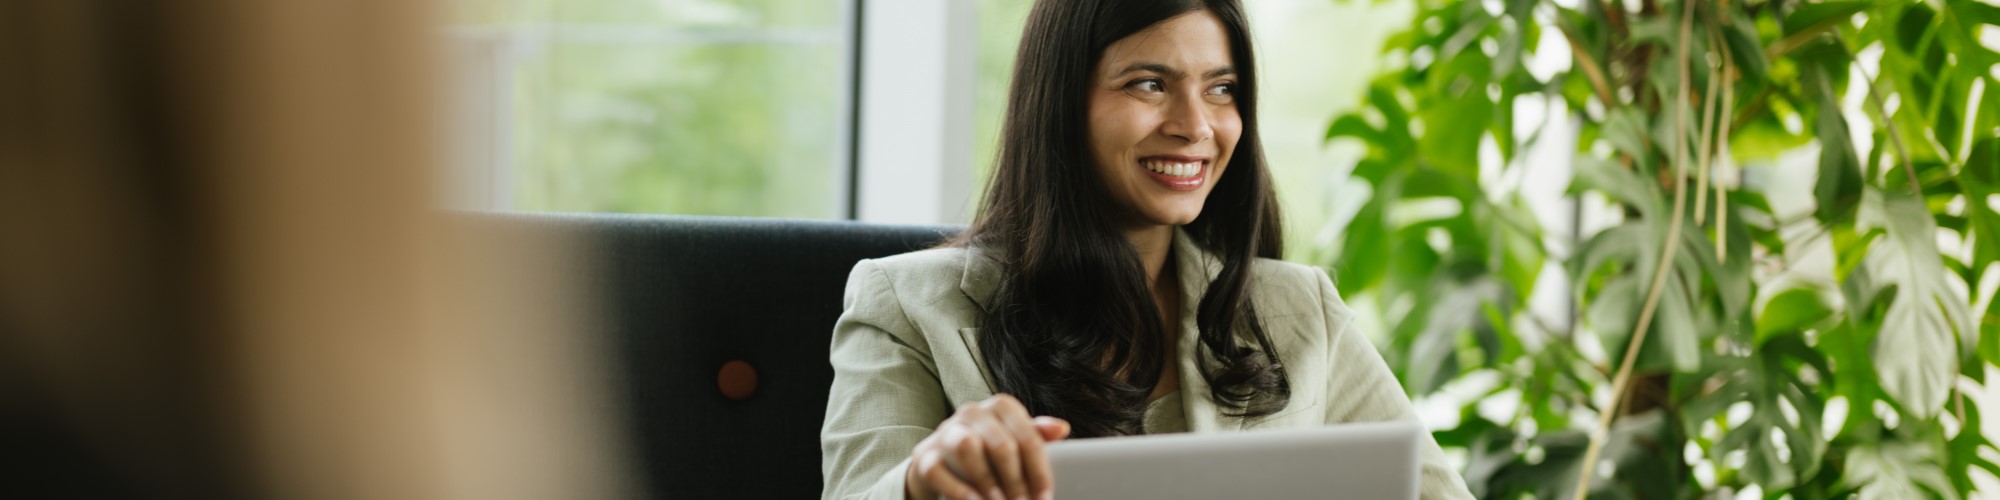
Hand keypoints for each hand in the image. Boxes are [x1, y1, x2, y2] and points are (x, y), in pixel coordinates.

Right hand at [905, 394, 1070, 499]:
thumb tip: (1062, 428)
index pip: (1027, 436)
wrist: (941, 461)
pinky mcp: (925, 454)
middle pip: (1000, 444)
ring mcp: (946, 431)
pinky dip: (959, 491)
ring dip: (987, 480)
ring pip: (967, 447)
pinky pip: (940, 470)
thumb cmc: (987, 451)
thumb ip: (1037, 435)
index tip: (1044, 497)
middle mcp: (972, 412)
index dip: (1039, 471)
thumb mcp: (1014, 440)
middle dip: (1016, 481)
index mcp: (1001, 406)